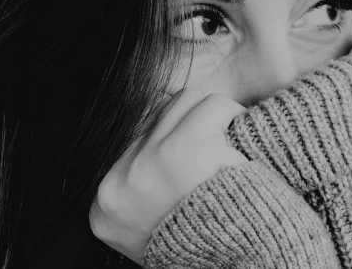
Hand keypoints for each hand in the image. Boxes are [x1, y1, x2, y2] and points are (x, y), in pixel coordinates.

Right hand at [89, 89, 246, 262]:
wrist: (245, 266)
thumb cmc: (206, 248)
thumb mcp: (151, 228)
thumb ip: (144, 188)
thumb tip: (151, 129)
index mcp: (105, 206)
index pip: (132, 146)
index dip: (168, 143)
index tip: (191, 158)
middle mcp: (122, 179)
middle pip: (155, 117)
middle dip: (187, 124)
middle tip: (215, 143)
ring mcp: (153, 160)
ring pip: (184, 100)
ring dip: (210, 115)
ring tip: (229, 141)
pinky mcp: (189, 144)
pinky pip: (215, 104)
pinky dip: (233, 115)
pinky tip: (243, 137)